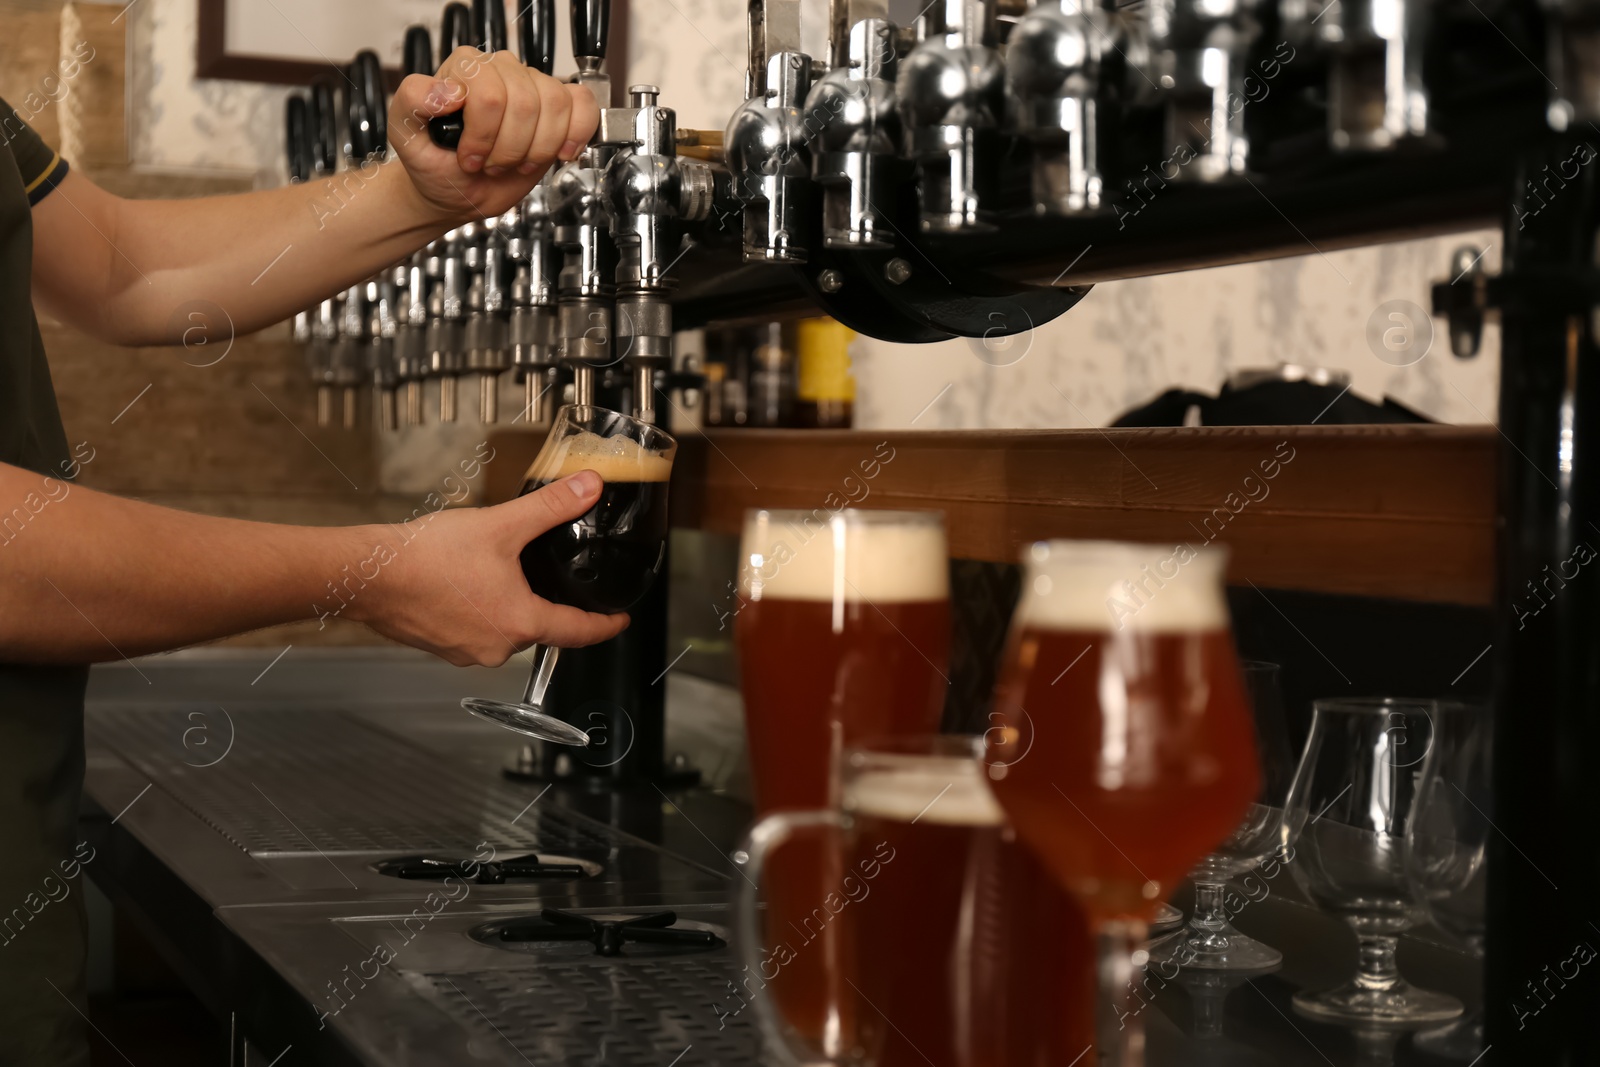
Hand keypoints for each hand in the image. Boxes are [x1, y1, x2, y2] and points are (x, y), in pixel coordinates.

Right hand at [350, 470, 627, 666]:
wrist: (367, 574)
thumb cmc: (427, 558)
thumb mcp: (502, 525)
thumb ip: (551, 507)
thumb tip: (588, 488)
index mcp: (521, 623)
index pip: (579, 632)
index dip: (604, 625)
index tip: (618, 620)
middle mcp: (496, 646)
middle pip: (540, 627)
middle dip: (545, 602)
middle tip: (545, 574)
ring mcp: (466, 650)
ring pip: (504, 628)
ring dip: (508, 605)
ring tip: (498, 572)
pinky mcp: (440, 646)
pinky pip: (474, 630)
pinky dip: (479, 610)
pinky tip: (466, 584)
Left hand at [388, 47, 599, 222]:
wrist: (456, 191)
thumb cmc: (433, 163)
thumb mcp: (404, 134)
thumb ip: (413, 100)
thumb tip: (448, 90)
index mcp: (464, 67)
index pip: (489, 94)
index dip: (483, 136)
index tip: (469, 158)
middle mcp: (501, 69)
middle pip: (525, 102)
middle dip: (509, 147)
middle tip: (491, 163)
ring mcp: (533, 86)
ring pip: (555, 106)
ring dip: (536, 148)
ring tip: (515, 161)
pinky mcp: (559, 108)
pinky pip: (582, 104)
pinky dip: (576, 132)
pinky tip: (558, 152)